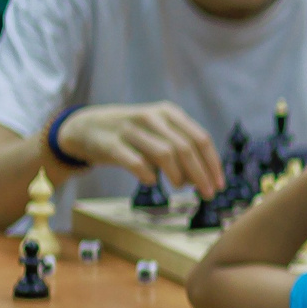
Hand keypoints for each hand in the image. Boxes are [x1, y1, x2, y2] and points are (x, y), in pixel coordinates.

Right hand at [58, 102, 222, 192]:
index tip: (219, 185)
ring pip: (164, 154)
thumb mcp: (159, 130)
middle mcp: (152, 117)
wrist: (86, 127)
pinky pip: (136, 162)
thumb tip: (202, 178)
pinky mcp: (111, 144)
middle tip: (207, 194)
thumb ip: (181, 147)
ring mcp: (130, 129)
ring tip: (179, 186)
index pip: (201, 139)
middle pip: (186, 148)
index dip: (213, 164)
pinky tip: (152, 181)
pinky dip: (148, 175)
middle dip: (200, 175)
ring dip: (177, 176)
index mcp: (169, 113)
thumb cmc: (133, 135)